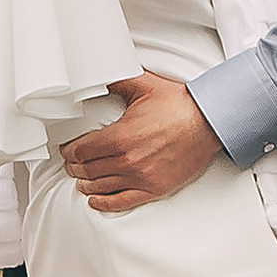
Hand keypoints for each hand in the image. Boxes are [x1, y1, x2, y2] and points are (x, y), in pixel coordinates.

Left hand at [57, 71, 222, 213]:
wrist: (209, 123)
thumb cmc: (179, 105)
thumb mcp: (144, 85)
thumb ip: (118, 80)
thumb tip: (100, 73)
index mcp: (119, 137)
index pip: (81, 150)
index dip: (70, 151)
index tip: (67, 150)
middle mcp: (127, 160)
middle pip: (88, 170)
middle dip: (75, 167)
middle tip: (71, 165)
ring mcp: (140, 177)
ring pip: (101, 186)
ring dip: (86, 184)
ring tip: (80, 181)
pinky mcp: (154, 188)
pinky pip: (122, 201)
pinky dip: (105, 202)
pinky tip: (95, 200)